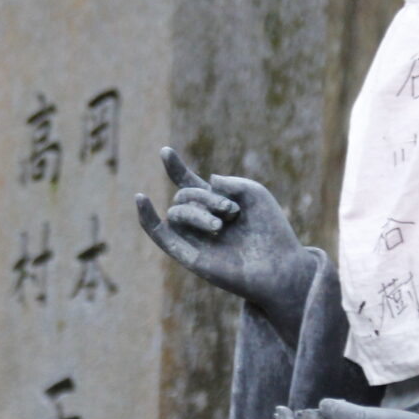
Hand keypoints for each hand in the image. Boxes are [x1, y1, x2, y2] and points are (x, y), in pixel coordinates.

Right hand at [134, 148, 311, 321]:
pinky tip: (140, 199)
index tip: (165, 151)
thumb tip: (205, 181)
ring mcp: (194, 238)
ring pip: (177, 213)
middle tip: (232, 212)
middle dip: (205, 198)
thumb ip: (228, 182)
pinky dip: (147, 218)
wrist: (278, 267)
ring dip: (197, 213)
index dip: (175, 167)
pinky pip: (159, 235)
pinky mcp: (188, 256)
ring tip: (220, 226)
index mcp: (217, 205)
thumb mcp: (254, 194)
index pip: (188, 184)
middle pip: (185, 197)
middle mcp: (202, 221)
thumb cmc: (270, 232)